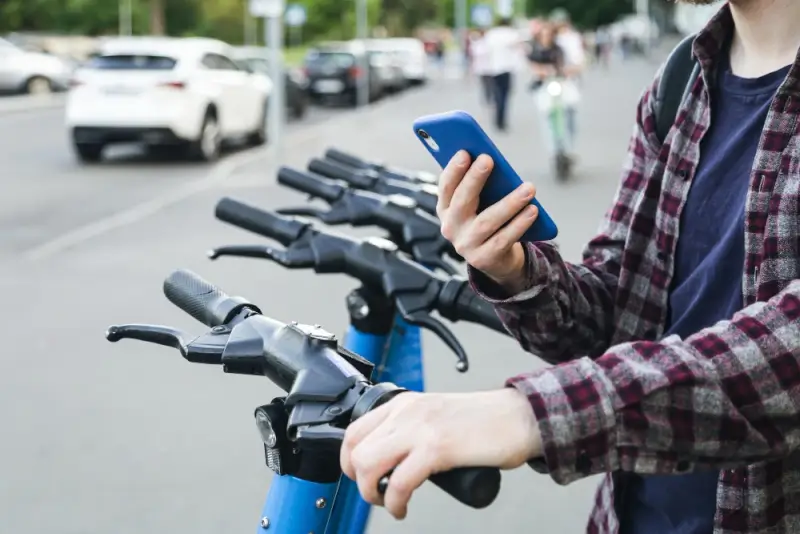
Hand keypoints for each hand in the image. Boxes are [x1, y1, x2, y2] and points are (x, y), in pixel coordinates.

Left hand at [340, 389, 541, 519]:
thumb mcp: (438, 415)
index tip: (359, 476)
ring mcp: (420, 428)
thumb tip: (393, 457)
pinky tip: (402, 509)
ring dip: (370, 493)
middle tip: (374, 494)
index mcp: (405, 403)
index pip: (355, 429)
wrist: (520, 417)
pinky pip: (398, 482)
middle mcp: (407, 411)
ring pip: (368, 464)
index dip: (348, 459)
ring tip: (388, 503)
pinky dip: (394, 503)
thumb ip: (415, 428)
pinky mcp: (437, 448)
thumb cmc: (486, 421)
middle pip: (355, 449)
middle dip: (356, 480)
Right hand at [437, 151, 537, 291]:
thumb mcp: (479, 203)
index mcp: (445, 210)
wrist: (496, 259)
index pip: (445, 188)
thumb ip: (480, 186)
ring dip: (509, 203)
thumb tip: (490, 160)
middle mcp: (451, 228)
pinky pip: (504, 239)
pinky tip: (533, 210)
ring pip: (487, 221)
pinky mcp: (484, 259)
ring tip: (529, 188)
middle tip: (488, 159)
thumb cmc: (487, 221)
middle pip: (461, 202)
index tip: (465, 152)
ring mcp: (466, 246)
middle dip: (474, 179)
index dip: (453, 170)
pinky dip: (520, 223)